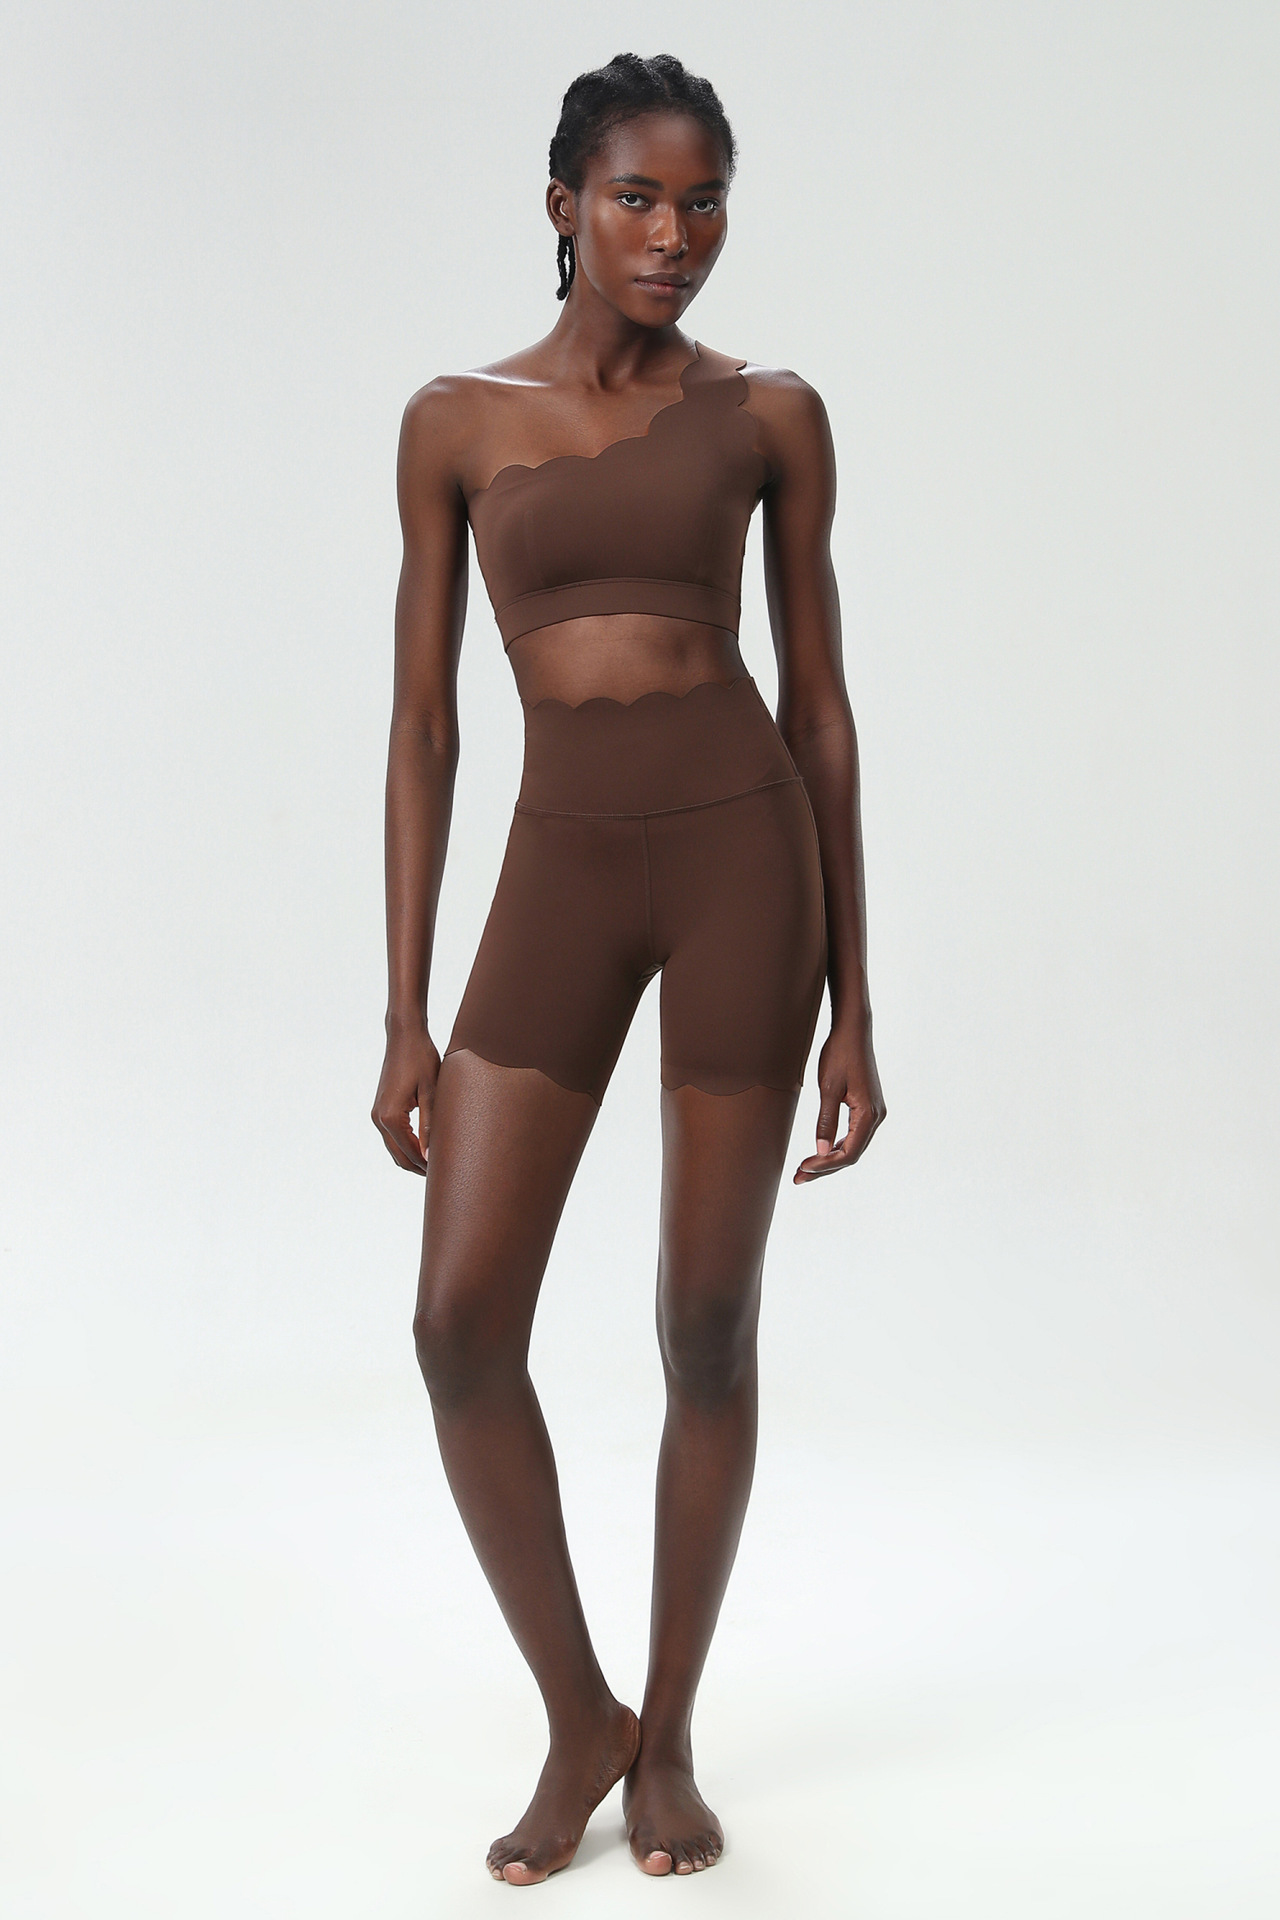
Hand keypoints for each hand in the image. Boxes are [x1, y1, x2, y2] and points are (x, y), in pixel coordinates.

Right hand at [372, 1022, 440, 1174]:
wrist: (404, 1036)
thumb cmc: (421, 1058)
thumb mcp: (431, 1092)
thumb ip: (430, 1125)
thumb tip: (430, 1155)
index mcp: (391, 1117)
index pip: (410, 1154)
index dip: (428, 1167)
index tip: (447, 1174)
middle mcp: (379, 1118)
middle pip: (399, 1157)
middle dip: (420, 1169)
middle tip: (445, 1175)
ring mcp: (377, 1114)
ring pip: (395, 1149)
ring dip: (413, 1159)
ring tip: (438, 1164)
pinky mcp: (380, 1109)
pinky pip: (393, 1137)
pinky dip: (407, 1147)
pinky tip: (426, 1147)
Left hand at [793, 1020, 885, 1183]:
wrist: (852, 1031)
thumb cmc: (839, 1054)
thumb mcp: (828, 1088)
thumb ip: (825, 1121)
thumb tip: (821, 1150)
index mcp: (868, 1114)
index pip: (849, 1153)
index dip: (825, 1165)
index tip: (802, 1168)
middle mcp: (876, 1116)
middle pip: (851, 1154)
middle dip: (825, 1168)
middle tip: (798, 1178)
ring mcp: (873, 1112)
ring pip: (852, 1146)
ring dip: (830, 1159)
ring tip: (805, 1169)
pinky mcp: (867, 1107)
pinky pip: (853, 1135)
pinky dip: (837, 1146)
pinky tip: (821, 1151)